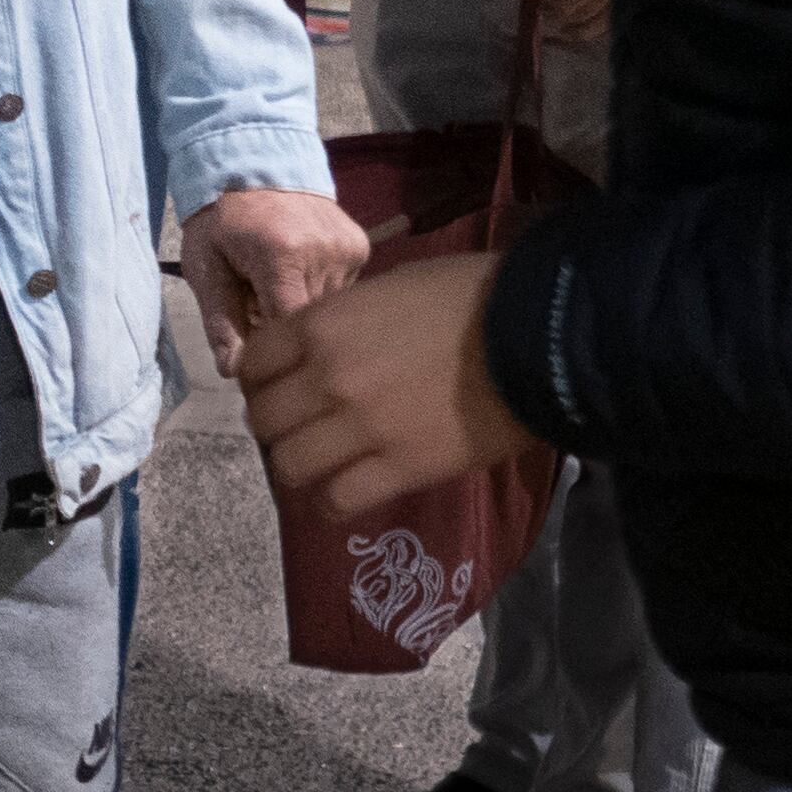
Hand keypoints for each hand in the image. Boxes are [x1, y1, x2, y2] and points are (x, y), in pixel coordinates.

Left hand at [174, 186, 374, 375]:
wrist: (253, 159)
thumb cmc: (220, 219)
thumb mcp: (206, 267)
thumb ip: (221, 322)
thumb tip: (235, 373)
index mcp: (283, 256)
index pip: (287, 331)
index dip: (270, 350)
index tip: (254, 355)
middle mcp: (325, 252)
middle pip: (310, 323)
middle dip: (284, 330)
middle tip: (258, 311)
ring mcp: (348, 248)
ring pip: (328, 311)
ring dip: (302, 310)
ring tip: (276, 286)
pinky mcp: (360, 246)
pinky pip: (342, 290)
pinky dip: (317, 290)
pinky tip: (298, 271)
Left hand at [238, 251, 541, 516]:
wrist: (536, 335)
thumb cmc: (468, 296)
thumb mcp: (389, 288)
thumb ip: (343, 321)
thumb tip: (318, 348)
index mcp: (323, 325)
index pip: (254, 362)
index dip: (260, 379)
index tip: (277, 387)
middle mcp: (329, 377)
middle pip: (265, 419)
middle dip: (276, 426)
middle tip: (299, 428)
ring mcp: (362, 427)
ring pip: (290, 466)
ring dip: (299, 467)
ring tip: (321, 464)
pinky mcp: (400, 469)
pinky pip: (338, 501)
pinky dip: (332, 503)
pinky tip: (344, 494)